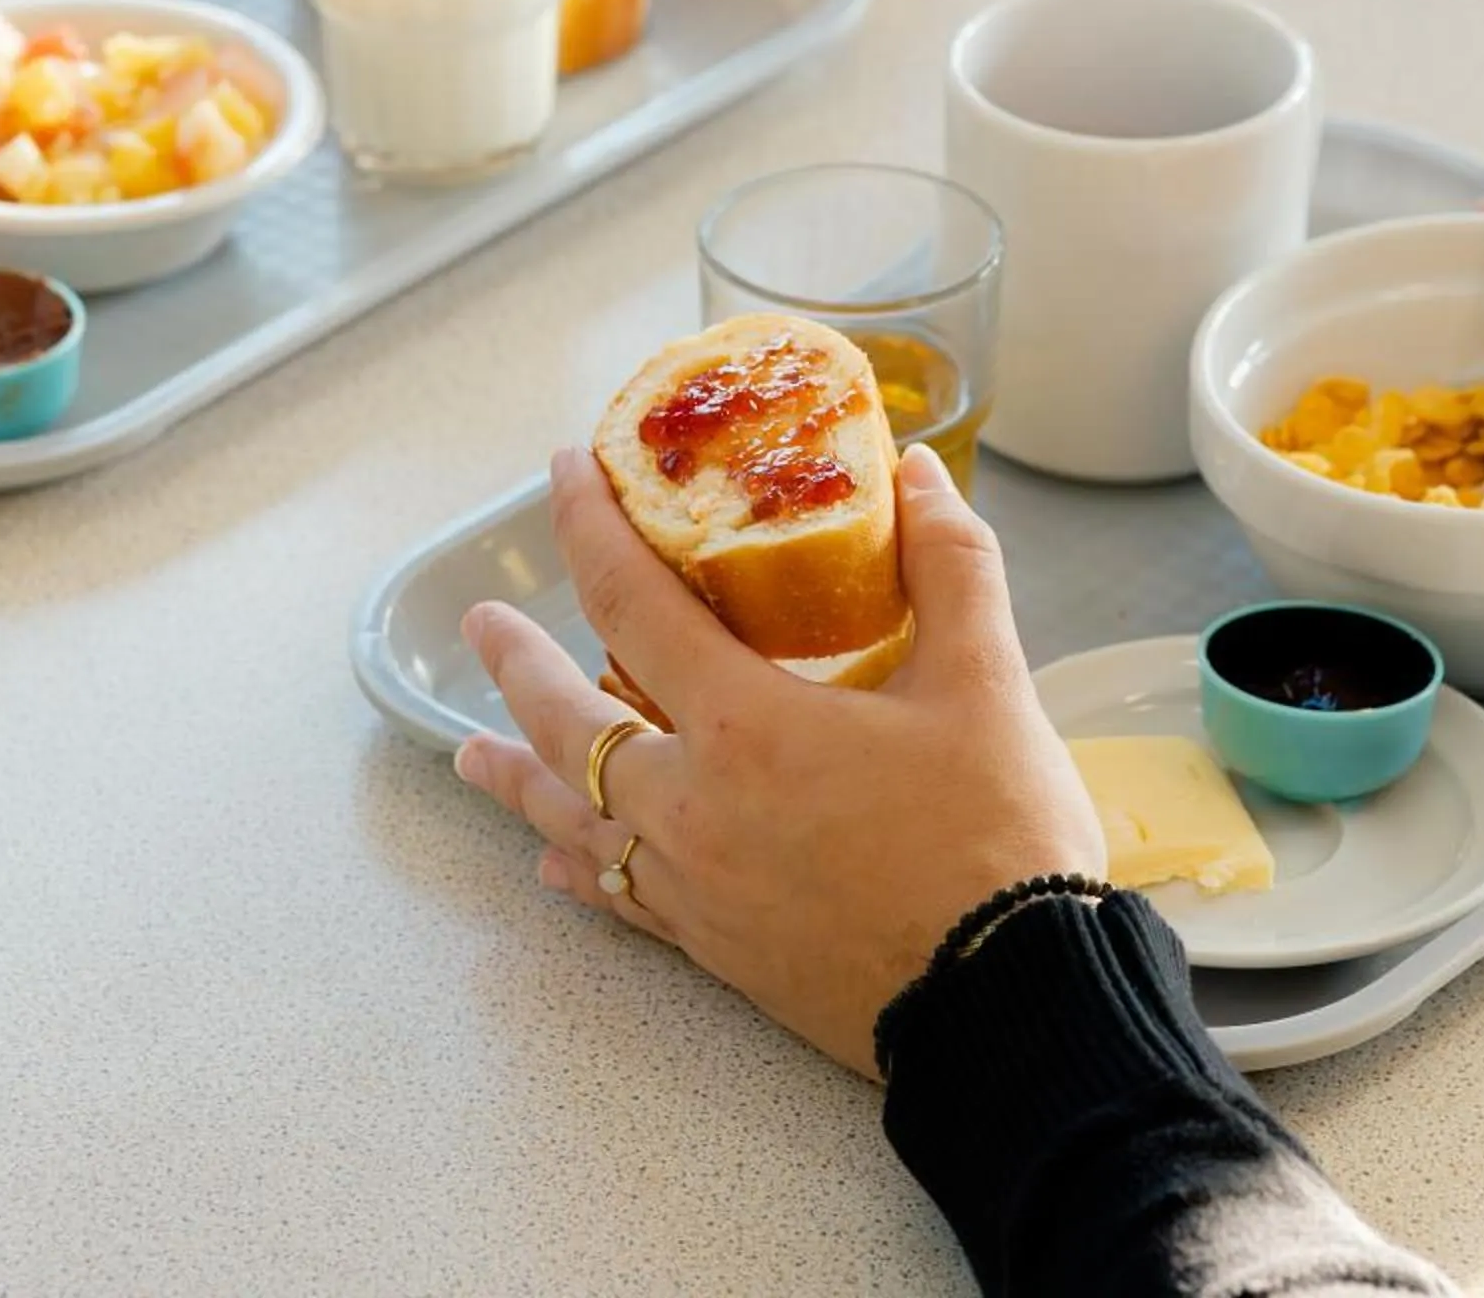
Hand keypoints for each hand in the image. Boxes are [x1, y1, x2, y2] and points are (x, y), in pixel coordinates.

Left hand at [454, 445, 1101, 1078]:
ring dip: (522, 780)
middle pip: (569, 725)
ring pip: (577, 821)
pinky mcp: (716, 947)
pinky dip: (582, 870)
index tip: (563, 476)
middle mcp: (692, 805)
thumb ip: (949, 568)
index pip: (632, 602)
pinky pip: (620, 897)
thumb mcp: (988, 685)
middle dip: (516, 668)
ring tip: (469, 756)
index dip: (589, 528)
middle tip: (480, 626)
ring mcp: (694, 884)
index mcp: (745, 725)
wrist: (1013, 1007)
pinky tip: (556, 870)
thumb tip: (915, 478)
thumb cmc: (997, 842)